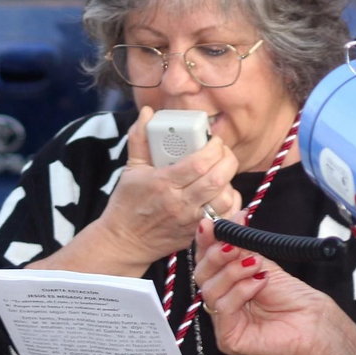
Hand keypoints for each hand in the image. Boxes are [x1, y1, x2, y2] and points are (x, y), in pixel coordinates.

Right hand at [92, 107, 242, 266]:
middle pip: (216, 179)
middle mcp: (179, 203)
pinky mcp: (196, 232)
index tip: (213, 140)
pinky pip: (225, 217)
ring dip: (229, 181)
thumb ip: (139, 137)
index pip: (198, 163)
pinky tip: (223, 192)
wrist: (124, 242)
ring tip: (222, 171)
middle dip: (227, 159)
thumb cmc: (127, 204)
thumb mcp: (130, 168)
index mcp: (162, 183)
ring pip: (224, 198)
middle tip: (222, 151)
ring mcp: (190, 220)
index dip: (213, 148)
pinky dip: (231, 203)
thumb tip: (147, 112)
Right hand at [192, 216, 355, 354]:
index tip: (210, 224)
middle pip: (201, 275)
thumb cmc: (292, 295)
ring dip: (233, 273)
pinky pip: (222, 309)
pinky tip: (258, 283)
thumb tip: (229, 220)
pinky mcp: (228, 339)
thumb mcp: (261, 262)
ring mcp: (223, 322)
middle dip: (216, 256)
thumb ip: (239, 246)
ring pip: (209, 291)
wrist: (314, 320)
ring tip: (255, 266)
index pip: (205, 261)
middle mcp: (221, 301)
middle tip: (234, 246)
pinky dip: (239, 291)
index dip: (205, 242)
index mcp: (226, 283)